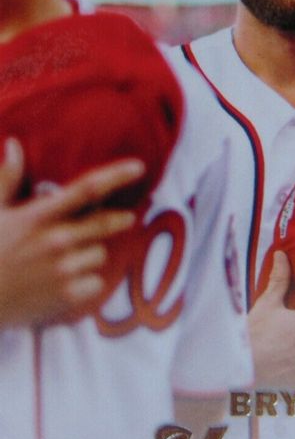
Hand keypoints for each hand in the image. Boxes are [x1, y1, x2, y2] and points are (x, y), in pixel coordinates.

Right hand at [0, 138, 144, 326]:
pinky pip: (96, 282)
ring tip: (63, 260)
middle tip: (125, 218)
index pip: (86, 189)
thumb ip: (6, 178)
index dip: (116, 176)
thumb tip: (14, 143)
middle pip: (104, 223)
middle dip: (119, 219)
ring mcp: (64, 269)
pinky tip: (63, 283)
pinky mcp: (68, 295)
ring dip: (89, 254)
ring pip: (99, 253)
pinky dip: (85, 283)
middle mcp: (56, 240)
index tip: (138, 167)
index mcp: (38, 217)